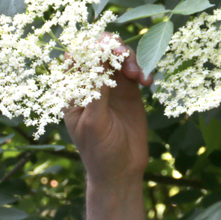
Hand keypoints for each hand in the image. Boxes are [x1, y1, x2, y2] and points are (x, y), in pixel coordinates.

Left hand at [62, 34, 152, 186]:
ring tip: (139, 76)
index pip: (74, 58)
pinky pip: (134, 69)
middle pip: (97, 50)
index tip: (104, 50)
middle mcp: (89, 83)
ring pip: (117, 56)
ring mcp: (110, 85)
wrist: (122, 172)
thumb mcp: (94, 122)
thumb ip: (96, 91)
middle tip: (123, 57)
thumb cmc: (99, 151)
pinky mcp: (129, 90)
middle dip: (111, 48)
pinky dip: (141, 69)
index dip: (88, 47)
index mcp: (72, 91)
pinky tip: (148, 81)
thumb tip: (96, 58)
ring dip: (129, 58)